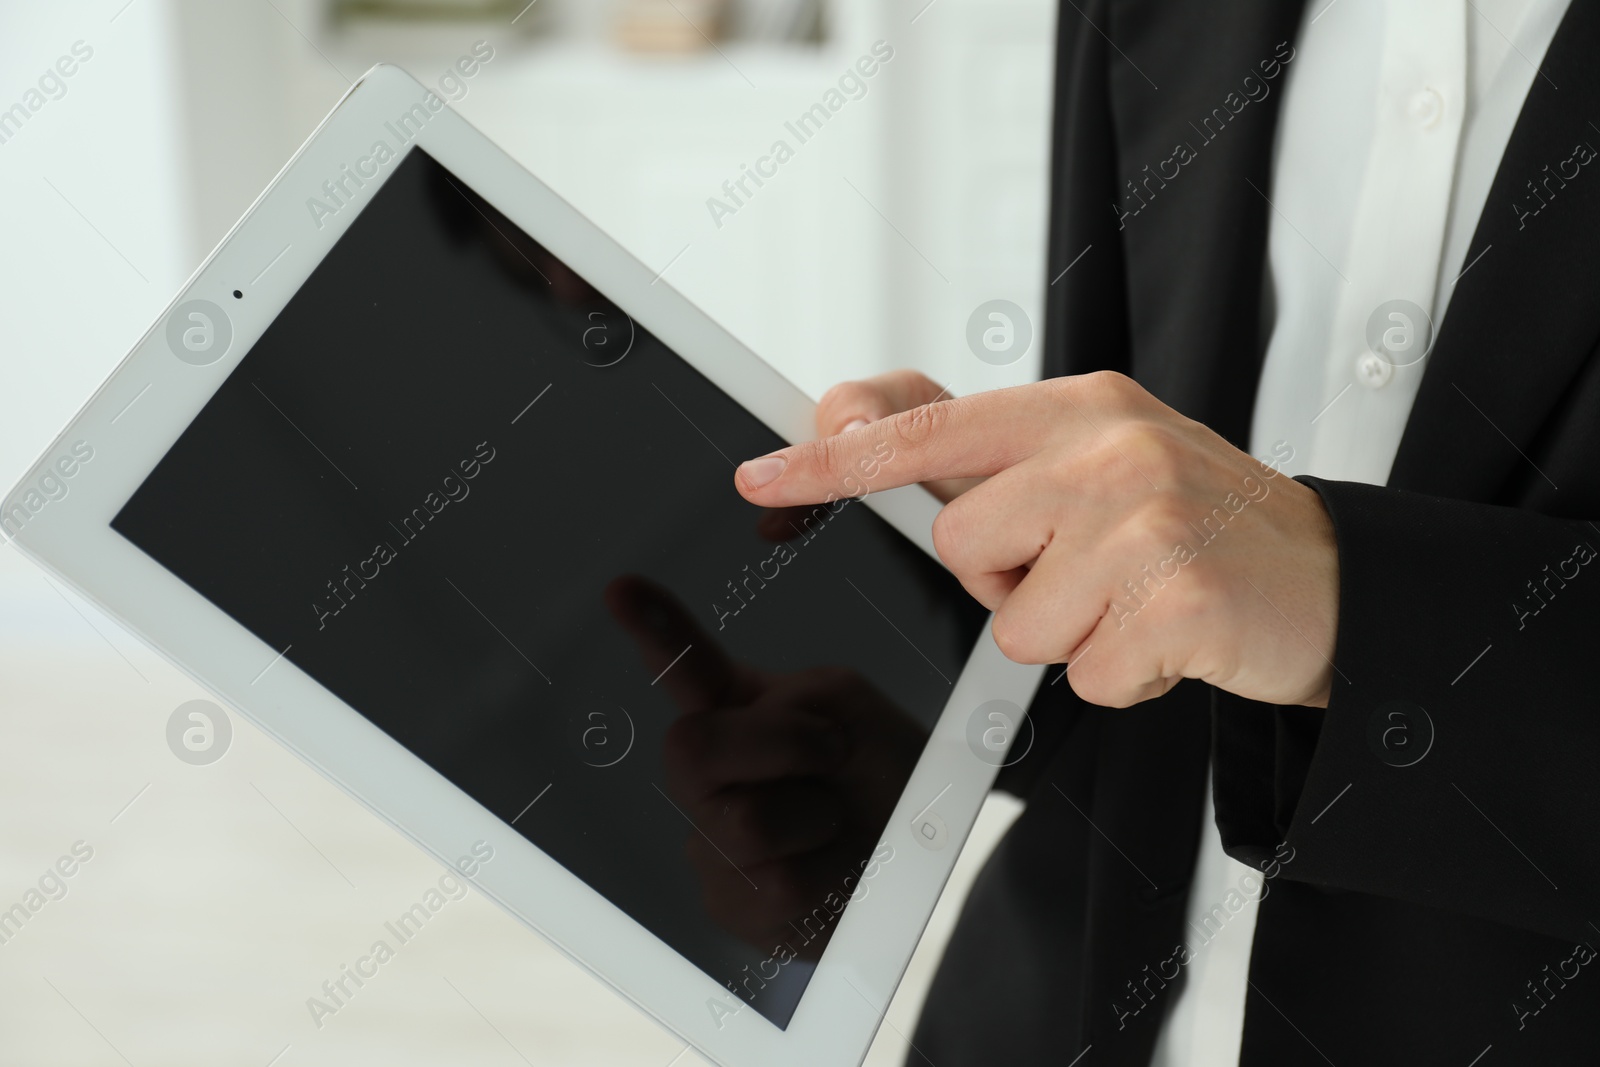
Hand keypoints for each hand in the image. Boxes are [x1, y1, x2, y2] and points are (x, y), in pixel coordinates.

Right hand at [606, 576, 924, 954]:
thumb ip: (802, 704)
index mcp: (741, 713)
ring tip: (835, 821)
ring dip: (814, 814)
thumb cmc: (883, 778)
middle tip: (832, 755)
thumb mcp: (855, 715)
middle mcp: (712, 773)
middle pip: (688, 748)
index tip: (621, 588)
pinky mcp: (731, 902)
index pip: (686, 668)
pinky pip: (774, 884)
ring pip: (740, 822)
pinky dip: (825, 870)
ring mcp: (712, 839)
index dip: (654, 629)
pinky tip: (832, 869)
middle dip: (777, 745)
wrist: (915, 861)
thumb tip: (755, 737)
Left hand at [737, 372, 1339, 708]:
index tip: (764, 475)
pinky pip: (1083, 674)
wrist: (1327, 577)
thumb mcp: (1090, 457)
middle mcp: (1111, 450)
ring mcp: (1150, 523)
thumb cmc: (1195, 520)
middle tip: (1091, 567)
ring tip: (1135, 601)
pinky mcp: (1181, 602)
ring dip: (1069, 634)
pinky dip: (1121, 677)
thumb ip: (974, 445)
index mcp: (1079, 408)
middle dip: (1011, 578)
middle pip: (963, 545)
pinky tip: (1168, 639)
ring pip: (1016, 623)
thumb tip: (849, 414)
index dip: (836, 458)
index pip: (932, 428)